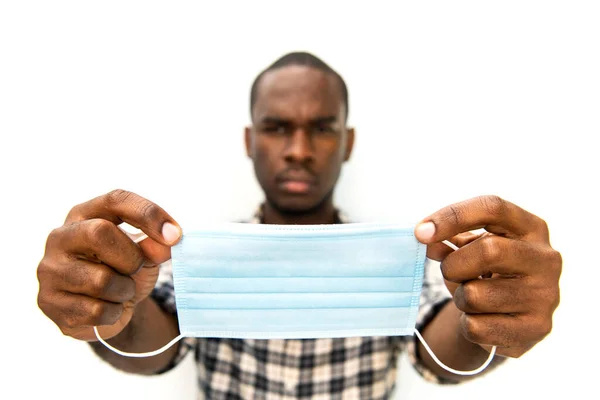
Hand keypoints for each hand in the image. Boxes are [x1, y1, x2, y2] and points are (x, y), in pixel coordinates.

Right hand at [37, 189, 181, 341]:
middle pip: (99, 233)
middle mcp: (60, 238)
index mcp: (84, 214)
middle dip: (130, 257)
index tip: (175, 235)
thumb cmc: (122, 270)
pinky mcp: (50, 303)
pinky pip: (95, 311)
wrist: (104, 310)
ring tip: (121, 291)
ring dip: (124, 290)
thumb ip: (156, 245)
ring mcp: (51, 271)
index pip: (116, 200)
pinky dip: (113, 313)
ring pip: (101, 280)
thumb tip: (170, 240)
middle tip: (137, 268)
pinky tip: (108, 308)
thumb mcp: (144, 254)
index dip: (148, 214)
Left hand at [414, 195, 561, 357]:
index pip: (492, 208)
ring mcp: (545, 295)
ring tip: (471, 298)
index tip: (420, 232)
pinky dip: (466, 324)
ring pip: (476, 295)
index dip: (452, 216)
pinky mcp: (537, 328)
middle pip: (489, 250)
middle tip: (449, 272)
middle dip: (454, 265)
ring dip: (459, 298)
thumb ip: (445, 240)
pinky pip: (476, 327)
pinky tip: (482, 320)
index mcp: (530, 227)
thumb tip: (425, 238)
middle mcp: (545, 258)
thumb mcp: (469, 249)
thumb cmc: (487, 272)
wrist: (513, 319)